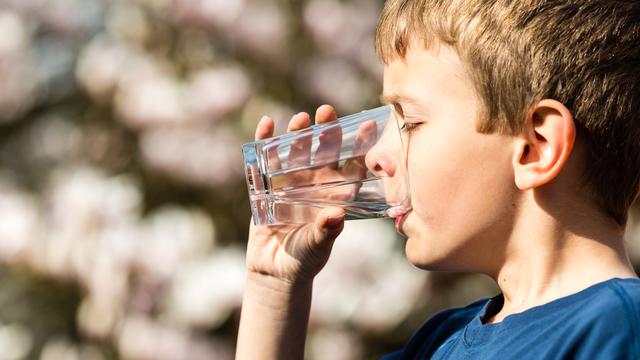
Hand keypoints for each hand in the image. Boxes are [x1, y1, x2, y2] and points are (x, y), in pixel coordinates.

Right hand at [246, 105, 347, 284]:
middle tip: (326, 111)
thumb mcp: (316, 247)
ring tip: (300, 118)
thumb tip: (336, 216)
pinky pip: (266, 160)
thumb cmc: (304, 260)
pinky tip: (267, 123)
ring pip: (296, 152)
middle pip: (323, 152)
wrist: (275, 270)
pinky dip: (265, 141)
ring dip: (298, 134)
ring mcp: (291, 182)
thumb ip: (325, 232)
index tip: (368, 125)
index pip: (352, 167)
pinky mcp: (267, 185)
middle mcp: (316, 184)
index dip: (360, 147)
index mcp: (336, 195)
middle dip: (325, 131)